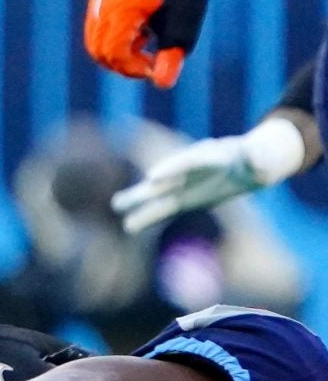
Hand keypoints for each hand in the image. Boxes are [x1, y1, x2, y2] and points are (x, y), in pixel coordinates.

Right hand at [84, 0, 235, 87]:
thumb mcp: (183, 28)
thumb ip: (170, 58)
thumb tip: (160, 85)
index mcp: (120, 9)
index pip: (113, 53)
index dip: (132, 68)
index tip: (155, 68)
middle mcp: (102, 5)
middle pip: (99, 52)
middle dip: (123, 65)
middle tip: (150, 64)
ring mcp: (98, 3)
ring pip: (96, 45)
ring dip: (119, 55)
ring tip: (146, 47)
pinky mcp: (99, 2)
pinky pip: (98, 33)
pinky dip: (115, 43)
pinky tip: (139, 35)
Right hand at [113, 115, 312, 231]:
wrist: (256, 161)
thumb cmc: (261, 158)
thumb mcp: (264, 158)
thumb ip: (258, 159)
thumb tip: (256, 162)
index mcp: (212, 154)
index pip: (189, 160)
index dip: (170, 168)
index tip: (152, 178)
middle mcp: (192, 168)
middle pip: (164, 177)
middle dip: (145, 187)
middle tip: (121, 198)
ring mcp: (186, 183)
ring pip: (158, 194)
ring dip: (138, 201)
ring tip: (115, 207)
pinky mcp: (186, 198)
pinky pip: (164, 208)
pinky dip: (148, 217)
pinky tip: (130, 226)